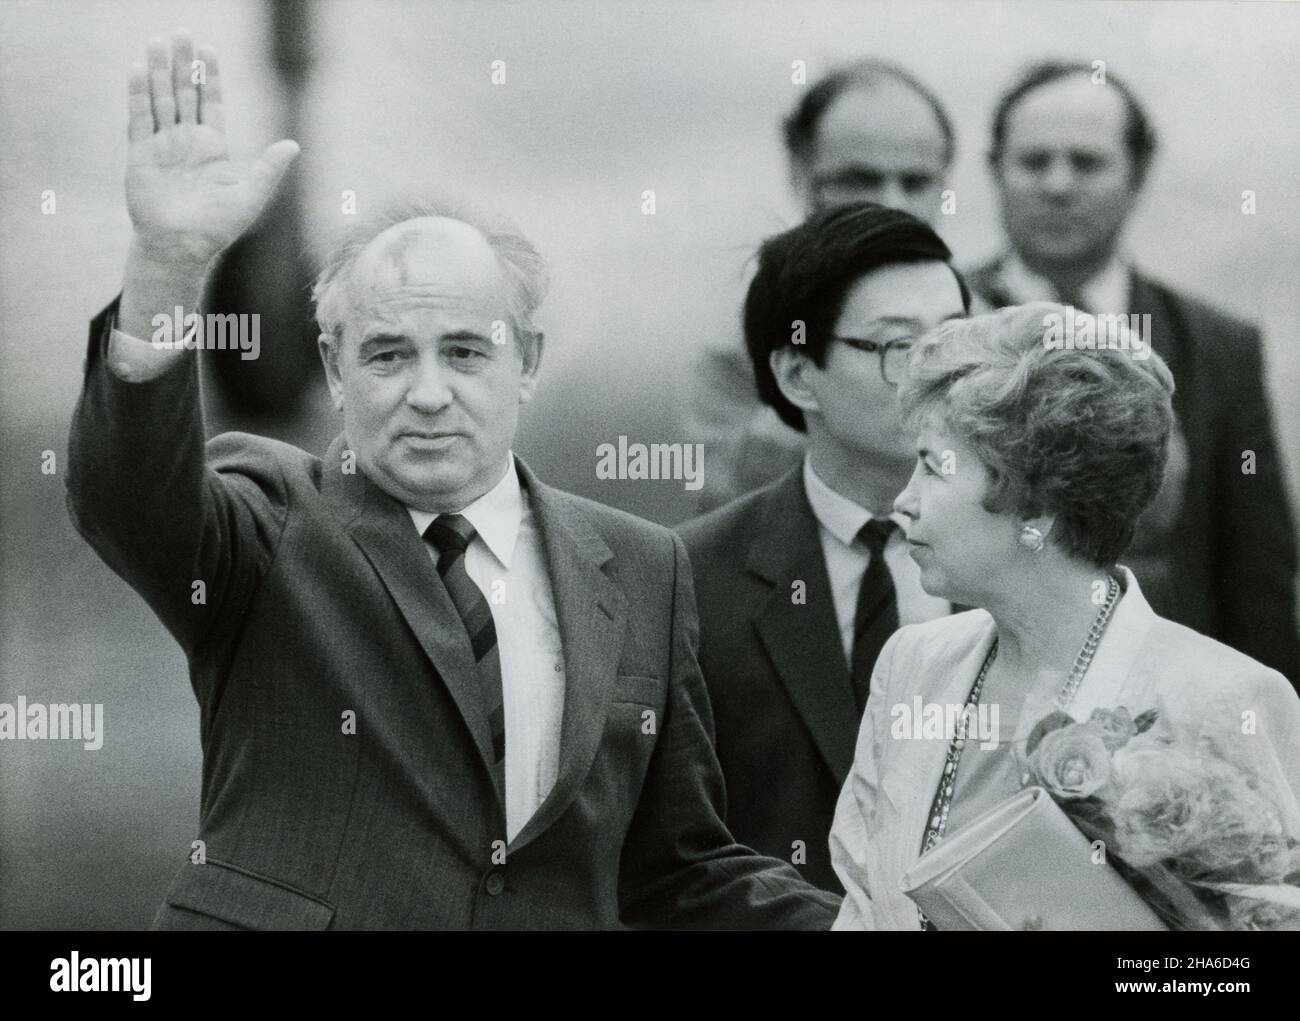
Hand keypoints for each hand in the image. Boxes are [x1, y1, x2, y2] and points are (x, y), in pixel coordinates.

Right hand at [125, 30, 298, 268]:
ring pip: (161, 99)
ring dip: (160, 71)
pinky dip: (139, 93)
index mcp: (213, 148)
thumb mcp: (251, 196)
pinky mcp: (140, 154)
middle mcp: (186, 142)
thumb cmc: (218, 227)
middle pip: (184, 93)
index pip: (212, 103)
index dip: (210, 77)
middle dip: (183, 64)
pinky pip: (139, 117)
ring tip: (157, 41)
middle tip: (181, 32)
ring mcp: (162, 146)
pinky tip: (139, 69)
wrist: (181, 246)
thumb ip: (269, 168)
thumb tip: (294, 144)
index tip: (209, 50)